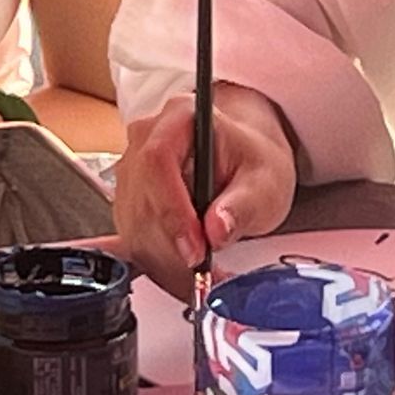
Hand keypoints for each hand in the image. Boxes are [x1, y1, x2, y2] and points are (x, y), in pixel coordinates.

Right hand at [113, 83, 297, 297]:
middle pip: (141, 198)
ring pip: (132, 224)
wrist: (243, 159)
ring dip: (164, 260)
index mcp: (180, 117)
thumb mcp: (265, 180)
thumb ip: (243, 204)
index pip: (157, 160)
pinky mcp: (128, 199)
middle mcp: (146, 138)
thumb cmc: (252, 161)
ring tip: (200, 277)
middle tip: (205, 272)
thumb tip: (216, 231)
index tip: (196, 247)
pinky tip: (184, 273)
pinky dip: (158, 264)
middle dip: (171, 245)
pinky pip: (132, 238)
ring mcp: (132, 169)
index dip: (172, 209)